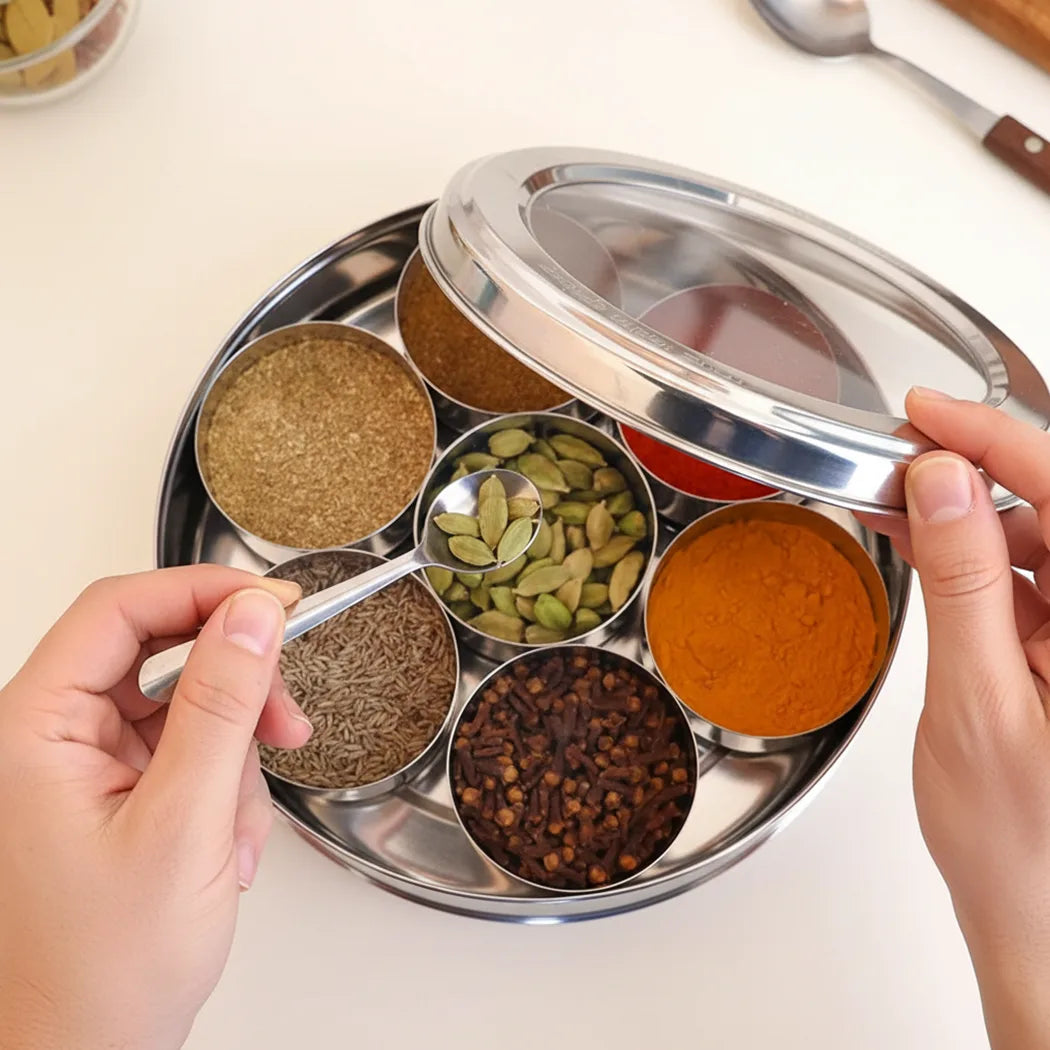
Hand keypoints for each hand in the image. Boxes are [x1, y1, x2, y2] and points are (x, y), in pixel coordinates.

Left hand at [0, 567, 310, 1049]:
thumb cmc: (103, 970)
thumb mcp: (184, 823)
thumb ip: (222, 705)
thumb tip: (254, 615)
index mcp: (33, 729)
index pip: (120, 609)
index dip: (204, 591)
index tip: (277, 603)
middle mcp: (50, 736)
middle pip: (160, 652)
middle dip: (235, 689)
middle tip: (286, 720)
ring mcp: (83, 765)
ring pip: (186, 707)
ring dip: (234, 758)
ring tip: (240, 833)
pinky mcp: (115, 791)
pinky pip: (188, 753)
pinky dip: (223, 791)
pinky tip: (226, 849)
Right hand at [864, 389, 1049, 1048]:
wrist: (1036, 916)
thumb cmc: (1020, 841)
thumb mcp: (978, 703)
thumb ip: (964, 584)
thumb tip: (942, 486)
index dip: (998, 439)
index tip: (928, 412)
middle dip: (977, 469)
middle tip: (900, 453)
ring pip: (1040, 537)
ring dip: (968, 512)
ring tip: (895, 499)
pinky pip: (1024, 577)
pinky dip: (971, 554)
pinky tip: (923, 544)